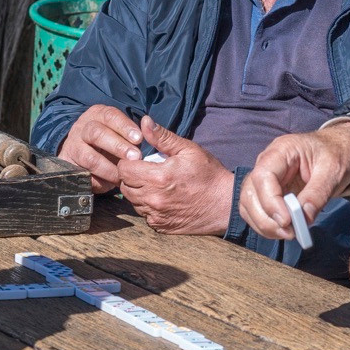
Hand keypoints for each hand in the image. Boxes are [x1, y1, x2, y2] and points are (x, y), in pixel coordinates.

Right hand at [59, 104, 143, 194]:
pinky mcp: (69, 165)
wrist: (82, 156)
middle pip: (97, 133)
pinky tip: (111, 183)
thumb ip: (134, 135)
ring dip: (109, 167)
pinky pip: (83, 174)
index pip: (110, 116)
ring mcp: (74, 146)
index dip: (125, 127)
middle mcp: (83, 127)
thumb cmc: (110, 143)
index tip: (139, 138)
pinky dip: (98, 180)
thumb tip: (153, 134)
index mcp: (98, 115)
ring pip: (89, 157)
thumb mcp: (121, 134)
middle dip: (118, 146)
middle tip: (135, 157)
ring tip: (123, 175)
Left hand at [117, 117, 234, 234]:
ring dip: (138, 193)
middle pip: (124, 186)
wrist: (225, 204)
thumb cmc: (209, 174)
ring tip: (154, 185)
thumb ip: (162, 137)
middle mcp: (153, 199)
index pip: (124, 169)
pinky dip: (148, 207)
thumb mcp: (188, 150)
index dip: (128, 162)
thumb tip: (144, 122)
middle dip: (131, 177)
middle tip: (146, 172)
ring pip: (132, 202)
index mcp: (158, 177)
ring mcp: (156, 215)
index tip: (139, 160)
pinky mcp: (160, 227)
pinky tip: (161, 199)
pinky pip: (144, 215)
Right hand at [238, 125, 349, 238]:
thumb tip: (304, 219)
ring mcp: (264, 179)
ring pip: (248, 205)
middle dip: (266, 218)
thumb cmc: (336, 153)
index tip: (287, 220)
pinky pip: (256, 212)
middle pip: (249, 193)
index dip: (270, 201)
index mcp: (281, 150)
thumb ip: (318, 193)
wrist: (338, 151)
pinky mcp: (267, 193)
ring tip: (289, 233)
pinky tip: (285, 230)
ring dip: (264, 225)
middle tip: (290, 232)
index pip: (263, 176)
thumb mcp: (334, 170)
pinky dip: (267, 225)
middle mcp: (266, 164)